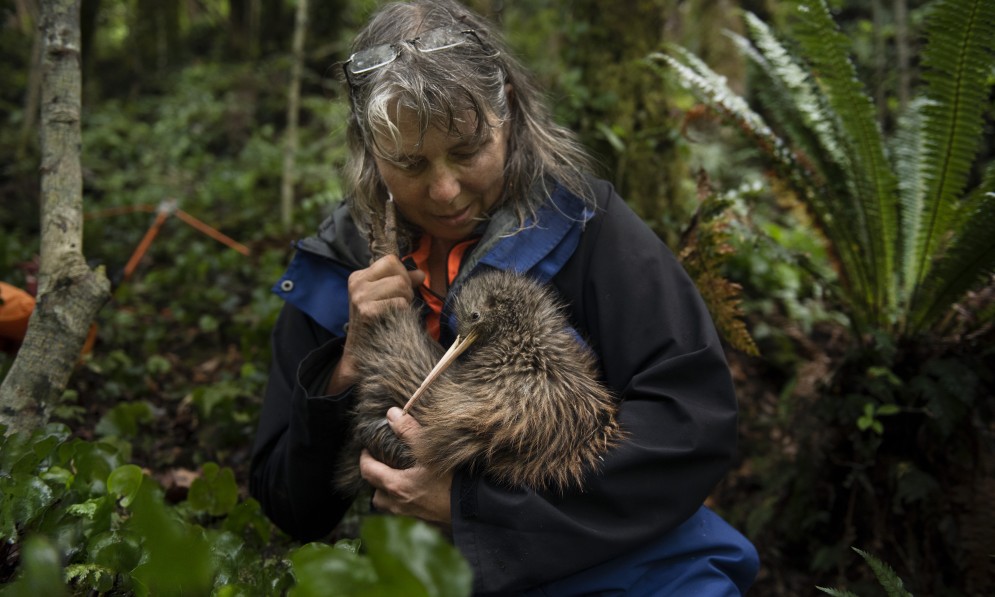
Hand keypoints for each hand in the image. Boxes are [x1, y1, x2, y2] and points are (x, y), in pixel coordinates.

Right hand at [326, 256, 424, 393]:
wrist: (359, 353)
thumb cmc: (377, 323)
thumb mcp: (385, 297)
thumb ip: (403, 282)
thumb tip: (421, 273)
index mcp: (358, 276)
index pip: (391, 260)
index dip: (402, 274)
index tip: (399, 291)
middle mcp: (356, 283)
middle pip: (398, 273)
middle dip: (406, 289)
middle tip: (398, 304)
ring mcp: (360, 297)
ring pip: (401, 286)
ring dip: (405, 300)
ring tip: (396, 312)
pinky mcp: (367, 311)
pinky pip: (399, 303)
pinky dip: (402, 312)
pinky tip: (393, 320)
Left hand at [360, 407, 452, 533]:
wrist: (478, 510)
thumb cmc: (454, 481)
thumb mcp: (430, 451)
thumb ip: (408, 431)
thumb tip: (391, 414)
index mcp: (396, 486)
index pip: (367, 471)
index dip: (364, 457)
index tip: (368, 447)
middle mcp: (399, 505)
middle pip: (375, 493)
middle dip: (375, 478)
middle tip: (382, 463)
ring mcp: (411, 516)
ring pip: (389, 505)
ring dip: (389, 493)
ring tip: (399, 478)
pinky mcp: (425, 523)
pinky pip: (406, 513)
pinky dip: (405, 501)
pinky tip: (419, 491)